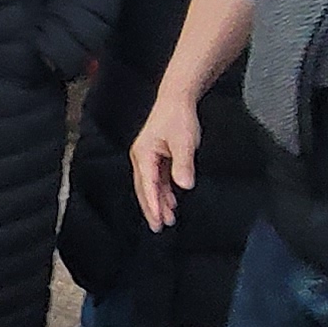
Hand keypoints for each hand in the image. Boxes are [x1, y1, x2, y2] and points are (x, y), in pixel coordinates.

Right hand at [131, 91, 201, 230]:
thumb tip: (185, 185)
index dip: (153, 203)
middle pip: (144, 189)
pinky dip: (163, 192)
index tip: (158, 218)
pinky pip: (158, 179)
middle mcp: (142, 157)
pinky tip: (171, 202)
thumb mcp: (184, 142)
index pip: (148, 184)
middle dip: (152, 208)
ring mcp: (148, 158)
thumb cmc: (177, 117)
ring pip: (151, 186)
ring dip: (159, 202)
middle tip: (158, 227)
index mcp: (144, 154)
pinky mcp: (156, 157)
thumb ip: (183, 165)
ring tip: (167, 219)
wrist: (177, 99)